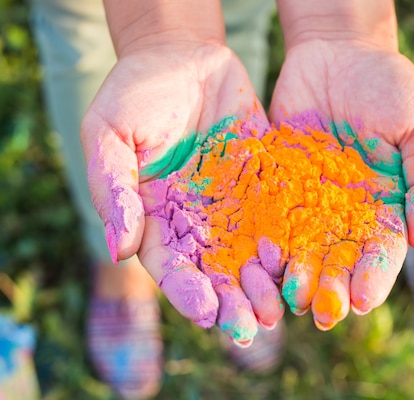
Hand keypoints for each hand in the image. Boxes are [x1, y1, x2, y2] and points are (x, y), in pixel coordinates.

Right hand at [81, 42, 281, 343]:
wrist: (183, 56)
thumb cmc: (135, 92)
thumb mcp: (109, 133)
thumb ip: (113, 189)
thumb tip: (118, 250)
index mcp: (154, 217)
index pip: (169, 265)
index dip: (186, 291)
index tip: (205, 313)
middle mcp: (195, 220)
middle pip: (214, 272)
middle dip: (231, 302)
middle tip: (251, 329)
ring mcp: (232, 205)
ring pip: (249, 255)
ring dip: (264, 285)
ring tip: (280, 310)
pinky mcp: (264, 185)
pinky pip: (278, 218)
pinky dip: (290, 244)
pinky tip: (303, 263)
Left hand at [268, 39, 413, 328]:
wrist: (338, 52)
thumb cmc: (390, 87)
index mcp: (386, 206)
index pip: (382, 251)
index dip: (374, 277)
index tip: (363, 300)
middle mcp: (345, 212)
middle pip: (339, 258)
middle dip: (332, 287)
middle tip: (322, 313)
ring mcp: (308, 201)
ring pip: (301, 247)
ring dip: (296, 276)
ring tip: (289, 299)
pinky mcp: (275, 185)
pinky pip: (269, 217)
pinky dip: (265, 243)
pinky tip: (258, 264)